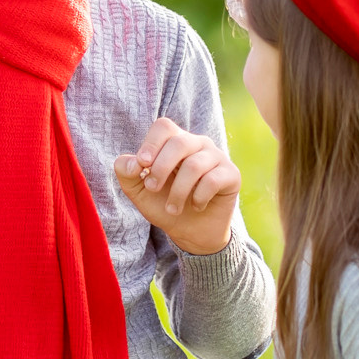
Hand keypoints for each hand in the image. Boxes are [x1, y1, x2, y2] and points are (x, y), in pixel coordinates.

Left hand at [113, 118, 239, 255]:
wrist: (190, 231)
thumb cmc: (163, 204)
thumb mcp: (138, 190)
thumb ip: (127, 172)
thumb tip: (132, 162)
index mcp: (174, 141)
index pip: (164, 126)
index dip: (151, 143)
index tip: (141, 165)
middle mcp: (197, 144)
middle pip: (179, 143)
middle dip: (160, 168)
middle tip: (152, 188)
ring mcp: (217, 157)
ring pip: (194, 165)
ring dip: (177, 192)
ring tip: (172, 209)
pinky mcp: (231, 174)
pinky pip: (212, 180)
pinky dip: (198, 198)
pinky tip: (195, 206)